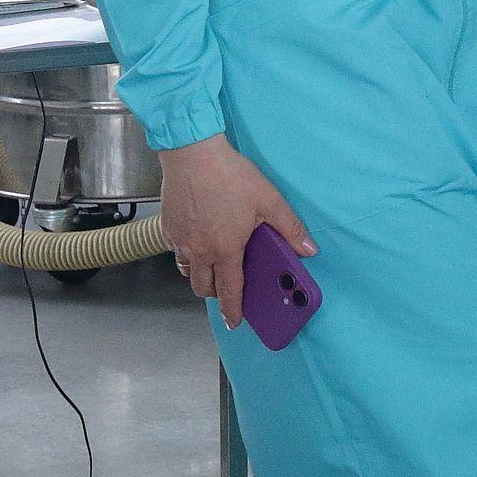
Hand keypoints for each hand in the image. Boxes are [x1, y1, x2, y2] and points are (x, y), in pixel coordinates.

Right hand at [156, 134, 308, 311]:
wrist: (192, 154)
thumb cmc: (230, 175)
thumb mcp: (269, 200)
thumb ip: (290, 228)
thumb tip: (309, 249)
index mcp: (226, 249)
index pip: (230, 290)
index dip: (232, 309)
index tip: (234, 321)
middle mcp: (199, 250)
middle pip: (203, 286)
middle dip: (215, 294)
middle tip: (226, 291)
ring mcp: (180, 240)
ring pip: (187, 270)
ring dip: (199, 275)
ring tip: (212, 267)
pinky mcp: (168, 227)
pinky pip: (176, 251)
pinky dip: (186, 254)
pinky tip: (196, 240)